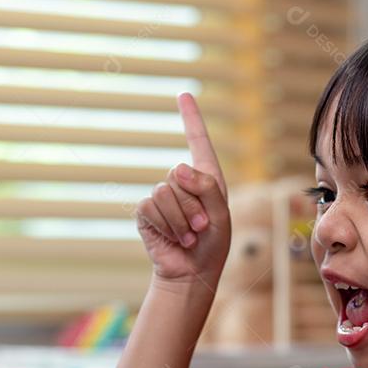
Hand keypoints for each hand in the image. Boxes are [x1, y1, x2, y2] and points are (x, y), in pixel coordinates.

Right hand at [136, 93, 230, 285]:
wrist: (192, 273)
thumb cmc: (212, 246)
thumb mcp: (221, 215)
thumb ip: (206, 188)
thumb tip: (178, 168)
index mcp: (206, 178)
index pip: (198, 142)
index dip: (191, 118)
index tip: (184, 94)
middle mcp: (183, 183)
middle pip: (180, 173)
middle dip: (193, 204)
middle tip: (201, 228)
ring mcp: (163, 197)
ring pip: (165, 192)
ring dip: (180, 219)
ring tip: (189, 237)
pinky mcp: (146, 212)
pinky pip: (150, 206)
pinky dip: (166, 225)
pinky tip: (174, 239)